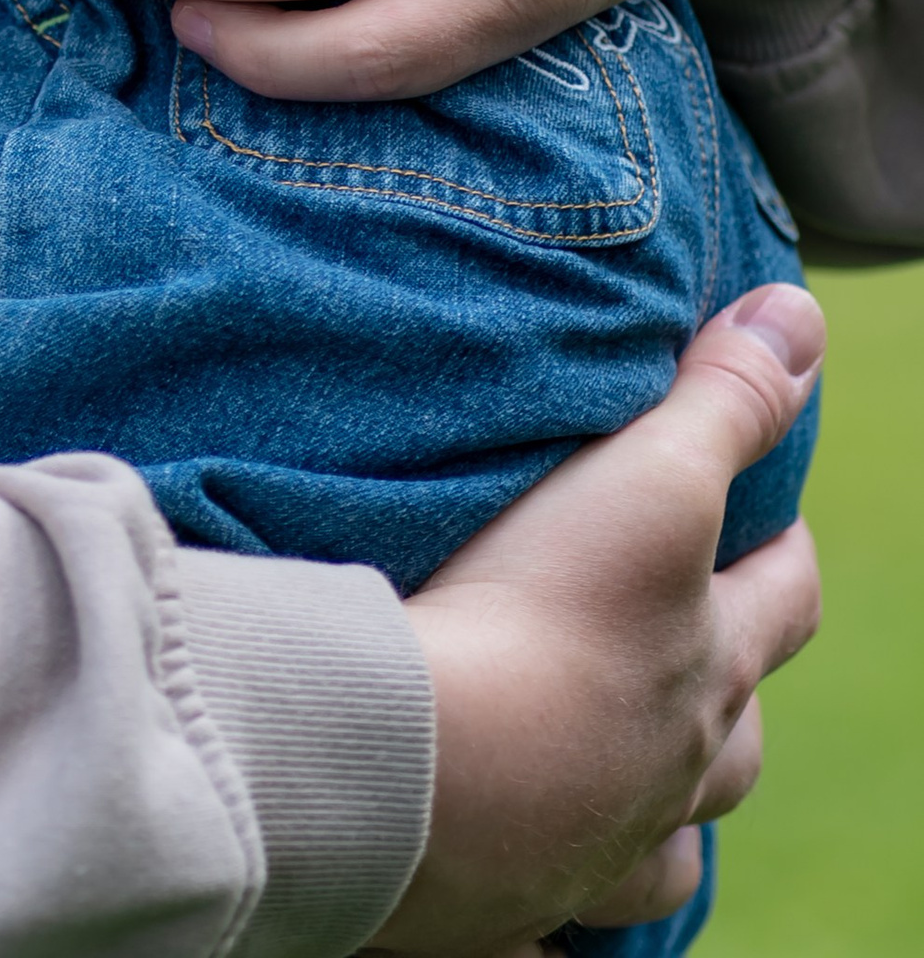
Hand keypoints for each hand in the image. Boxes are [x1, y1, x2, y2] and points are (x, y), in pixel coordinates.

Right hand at [371, 285, 823, 952]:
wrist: (413, 771)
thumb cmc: (537, 617)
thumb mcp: (644, 483)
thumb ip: (719, 400)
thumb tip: (800, 317)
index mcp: (703, 674)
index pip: (785, 606)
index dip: (785, 558)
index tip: (777, 525)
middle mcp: (665, 778)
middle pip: (736, 751)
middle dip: (729, 700)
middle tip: (697, 653)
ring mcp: (588, 854)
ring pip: (661, 854)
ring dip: (656, 814)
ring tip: (622, 780)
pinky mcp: (502, 908)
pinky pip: (546, 930)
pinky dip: (546, 912)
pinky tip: (522, 891)